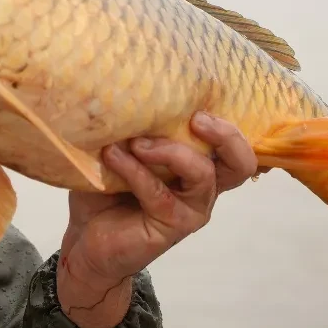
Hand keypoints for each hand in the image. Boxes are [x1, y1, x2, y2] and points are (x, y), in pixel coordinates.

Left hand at [55, 112, 258, 327]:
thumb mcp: (123, 150)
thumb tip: (123, 89)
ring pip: (203, 175)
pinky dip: (135, 171)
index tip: (201, 101)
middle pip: (240, 163)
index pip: (232, 142)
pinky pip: (160, 195)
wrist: (87, 238)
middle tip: (196, 119)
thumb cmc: (107, 189)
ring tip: (138, 143)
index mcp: (197, 163)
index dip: (231, 121)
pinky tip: (113, 157)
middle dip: (226, 135)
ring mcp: (190, 209)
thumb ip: (133, 127)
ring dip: (170, 151)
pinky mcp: (171, 227)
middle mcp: (203, 186)